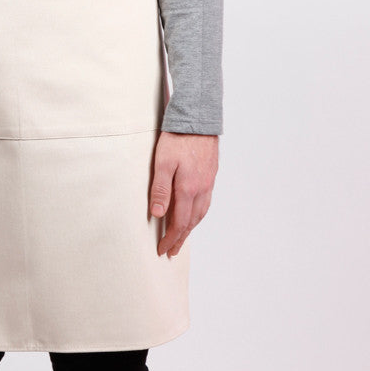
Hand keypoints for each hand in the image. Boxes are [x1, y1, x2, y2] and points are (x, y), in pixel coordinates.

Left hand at [149, 132, 218, 257]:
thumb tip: (159, 214)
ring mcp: (208, 182)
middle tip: (171, 251)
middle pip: (192, 222)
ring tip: (182, 237)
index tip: (162, 249)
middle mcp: (201, 189)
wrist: (197, 119)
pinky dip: (198, 214)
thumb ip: (160, 189)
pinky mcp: (210, 175)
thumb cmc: (177, 139)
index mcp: (188, 188)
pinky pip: (206, 202)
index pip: (179, 222)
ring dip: (191, 228)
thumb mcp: (162, 163)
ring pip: (201, 213)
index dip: (171, 238)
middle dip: (180, 238)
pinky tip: (194, 214)